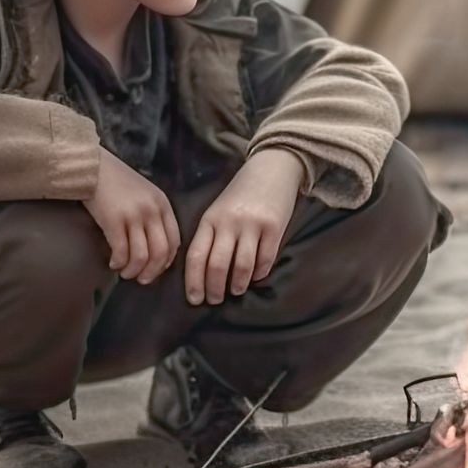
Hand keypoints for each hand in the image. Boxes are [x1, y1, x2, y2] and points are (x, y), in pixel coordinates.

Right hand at [83, 148, 179, 283]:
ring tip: (125, 272)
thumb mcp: (146, 195)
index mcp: (163, 204)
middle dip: (152, 272)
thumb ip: (154, 217)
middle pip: (160, 252)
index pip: (174, 241)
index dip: (167, 261)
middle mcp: (152, 210)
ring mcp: (133, 215)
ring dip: (133, 270)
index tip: (157, 270)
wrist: (94, 168)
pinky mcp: (113, 220)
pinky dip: (118, 263)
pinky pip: (121, 251)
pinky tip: (113, 263)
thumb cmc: (118, 184)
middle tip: (142, 280)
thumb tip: (155, 250)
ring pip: (141, 256)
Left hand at [184, 149, 304, 306]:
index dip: (193, 282)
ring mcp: (252, 224)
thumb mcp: (219, 210)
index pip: (196, 256)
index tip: (194, 299)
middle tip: (215, 300)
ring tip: (235, 290)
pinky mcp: (274, 227)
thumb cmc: (242, 194)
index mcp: (210, 219)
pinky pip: (265, 259)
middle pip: (217, 265)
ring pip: (241, 266)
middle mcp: (229, 222)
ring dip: (237, 285)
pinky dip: (258, 273)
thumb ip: (211, 236)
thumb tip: (204, 274)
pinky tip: (254, 276)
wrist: (272, 168)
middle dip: (214, 289)